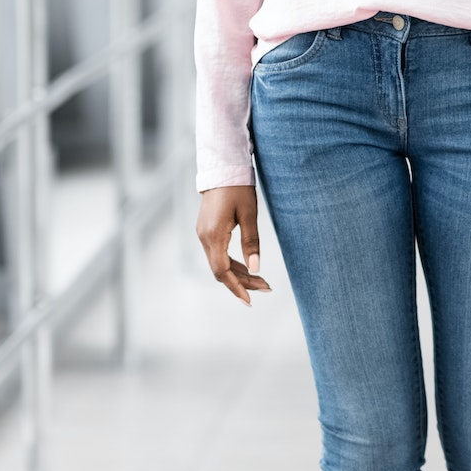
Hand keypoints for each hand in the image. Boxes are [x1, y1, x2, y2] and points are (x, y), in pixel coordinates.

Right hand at [197, 185, 271, 304]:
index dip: (236, 287)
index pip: (222, 271)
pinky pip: (218, 254)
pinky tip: (247, 267)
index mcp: (213, 235)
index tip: (250, 301)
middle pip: (221, 271)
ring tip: (261, 281)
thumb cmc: (238, 188)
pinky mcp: (206, 231)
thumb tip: (256, 268)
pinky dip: (232, 263)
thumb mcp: (249, 214)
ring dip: (238, 274)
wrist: (222, 169)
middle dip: (242, 282)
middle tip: (266, 287)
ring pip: (219, 264)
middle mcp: (204, 238)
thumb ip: (252, 242)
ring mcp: (203, 235)